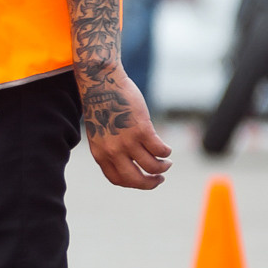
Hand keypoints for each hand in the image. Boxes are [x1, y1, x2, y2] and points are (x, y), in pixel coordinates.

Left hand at [79, 61, 170, 189]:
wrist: (101, 84)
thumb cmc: (102, 106)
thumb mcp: (100, 133)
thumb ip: (110, 149)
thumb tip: (129, 161)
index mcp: (100, 154)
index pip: (117, 179)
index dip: (133, 183)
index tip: (143, 180)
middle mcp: (112, 151)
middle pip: (134, 179)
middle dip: (150, 184)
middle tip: (159, 179)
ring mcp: (127, 141)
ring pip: (151, 166)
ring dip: (163, 167)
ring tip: (167, 163)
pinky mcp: (141, 130)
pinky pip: (159, 149)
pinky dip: (166, 152)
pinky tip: (167, 149)